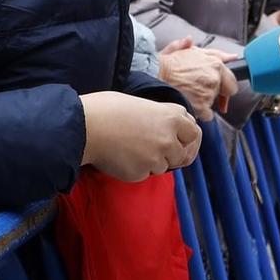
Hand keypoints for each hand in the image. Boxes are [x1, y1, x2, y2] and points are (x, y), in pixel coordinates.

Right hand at [79, 91, 202, 180]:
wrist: (85, 127)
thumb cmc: (108, 109)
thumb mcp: (143, 105)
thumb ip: (161, 117)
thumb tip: (169, 126)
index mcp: (172, 117)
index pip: (194, 133)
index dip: (186, 138)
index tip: (179, 141)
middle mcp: (168, 138)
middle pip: (183, 154)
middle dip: (173, 154)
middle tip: (157, 151)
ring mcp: (156, 158)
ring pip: (163, 166)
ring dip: (152, 162)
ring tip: (131, 148)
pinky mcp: (141, 173)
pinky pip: (145, 174)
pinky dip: (137, 169)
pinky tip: (122, 156)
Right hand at [157, 38, 235, 120]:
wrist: (155, 75)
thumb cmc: (169, 63)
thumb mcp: (190, 51)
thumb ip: (211, 52)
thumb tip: (228, 55)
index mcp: (216, 63)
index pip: (232, 80)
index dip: (225, 86)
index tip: (222, 90)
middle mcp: (215, 77)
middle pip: (226, 92)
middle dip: (217, 94)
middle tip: (203, 93)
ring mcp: (209, 92)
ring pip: (214, 103)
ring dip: (205, 102)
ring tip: (189, 95)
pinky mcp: (202, 106)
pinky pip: (207, 115)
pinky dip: (200, 113)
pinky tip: (189, 105)